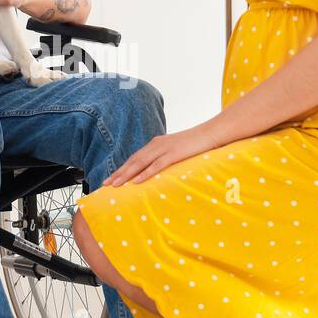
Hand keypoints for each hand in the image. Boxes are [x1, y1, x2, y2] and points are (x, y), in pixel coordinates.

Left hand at [103, 126, 221, 186]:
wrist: (211, 133)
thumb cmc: (196, 144)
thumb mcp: (177, 151)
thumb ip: (166, 159)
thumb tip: (158, 172)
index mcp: (156, 144)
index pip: (134, 158)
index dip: (122, 169)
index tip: (111, 179)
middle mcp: (156, 145)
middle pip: (133, 161)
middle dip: (118, 173)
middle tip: (105, 184)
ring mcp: (165, 148)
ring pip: (141, 163)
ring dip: (127, 174)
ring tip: (116, 185)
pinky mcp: (174, 153)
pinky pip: (157, 165)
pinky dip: (146, 173)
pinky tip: (137, 181)